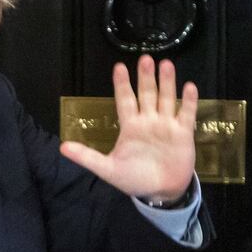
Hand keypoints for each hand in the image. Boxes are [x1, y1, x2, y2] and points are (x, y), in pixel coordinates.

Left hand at [60, 55, 197, 201]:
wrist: (160, 192)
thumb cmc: (134, 179)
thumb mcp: (108, 169)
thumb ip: (87, 157)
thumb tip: (62, 147)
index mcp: (130, 125)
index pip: (124, 100)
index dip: (122, 84)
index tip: (119, 67)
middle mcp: (148, 120)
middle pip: (146, 94)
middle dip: (145, 77)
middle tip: (145, 59)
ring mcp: (166, 124)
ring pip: (166, 98)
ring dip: (166, 82)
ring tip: (165, 64)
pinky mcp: (183, 133)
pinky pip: (186, 113)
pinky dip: (187, 101)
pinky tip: (188, 87)